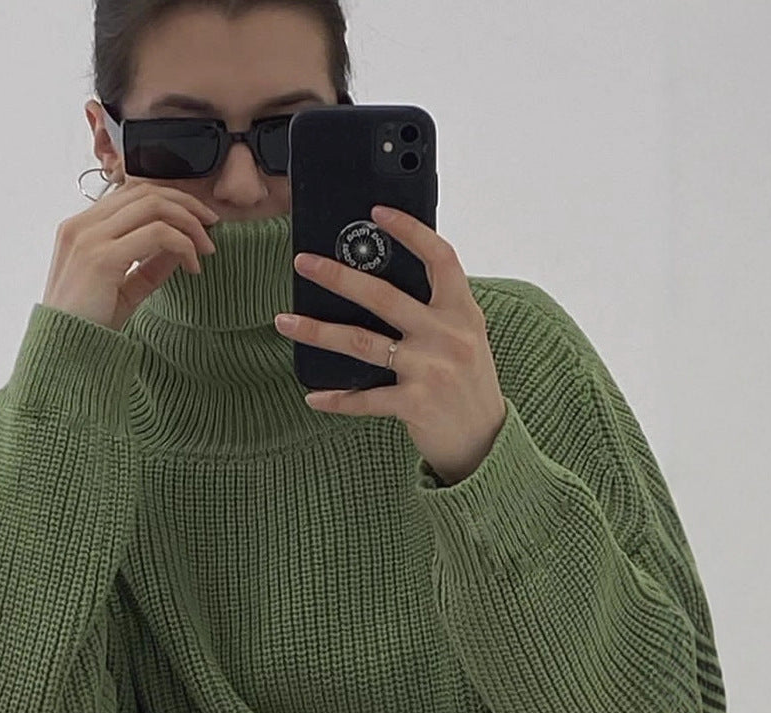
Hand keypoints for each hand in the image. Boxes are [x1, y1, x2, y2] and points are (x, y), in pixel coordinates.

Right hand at [42, 180, 219, 332]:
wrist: (65, 353)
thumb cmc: (90, 324)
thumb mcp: (125, 288)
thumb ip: (150, 264)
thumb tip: (183, 245)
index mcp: (82, 228)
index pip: (132, 193)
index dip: (171, 199)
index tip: (199, 221)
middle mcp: (82, 225)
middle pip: (145, 191)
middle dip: (187, 205)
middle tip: (212, 228)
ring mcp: (89, 238)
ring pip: (153, 205)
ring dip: (189, 223)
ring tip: (206, 249)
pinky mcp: (102, 258)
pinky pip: (157, 234)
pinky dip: (183, 245)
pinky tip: (192, 267)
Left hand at [274, 205, 507, 485]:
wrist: (485, 442)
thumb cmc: (469, 384)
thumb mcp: (464, 338)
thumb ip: (436, 310)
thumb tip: (382, 280)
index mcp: (463, 312)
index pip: (440, 258)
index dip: (410, 230)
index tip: (378, 212)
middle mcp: (447, 336)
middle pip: (383, 296)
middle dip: (337, 276)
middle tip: (303, 263)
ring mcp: (430, 370)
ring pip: (361, 342)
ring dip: (317, 331)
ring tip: (285, 321)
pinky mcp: (415, 404)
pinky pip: (364, 398)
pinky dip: (336, 399)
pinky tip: (314, 396)